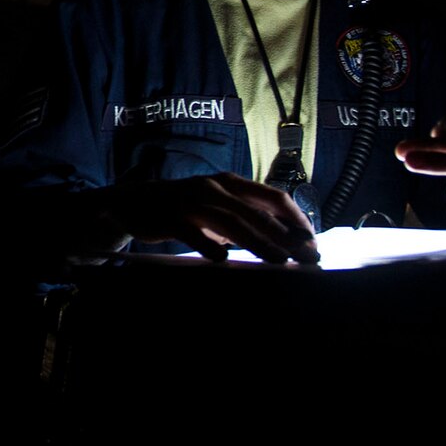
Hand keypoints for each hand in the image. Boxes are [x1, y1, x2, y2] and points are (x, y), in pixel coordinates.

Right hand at [106, 170, 320, 264]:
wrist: (132, 202)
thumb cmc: (184, 208)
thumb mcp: (217, 206)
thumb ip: (245, 217)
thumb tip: (285, 240)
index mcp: (230, 183)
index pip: (273, 198)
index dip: (296, 219)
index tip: (313, 241)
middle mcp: (214, 188)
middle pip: (257, 213)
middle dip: (286, 236)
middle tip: (308, 257)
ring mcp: (191, 202)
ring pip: (230, 222)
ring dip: (258, 243)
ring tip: (279, 262)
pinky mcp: (169, 218)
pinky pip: (191, 233)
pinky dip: (207, 245)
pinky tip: (221, 260)